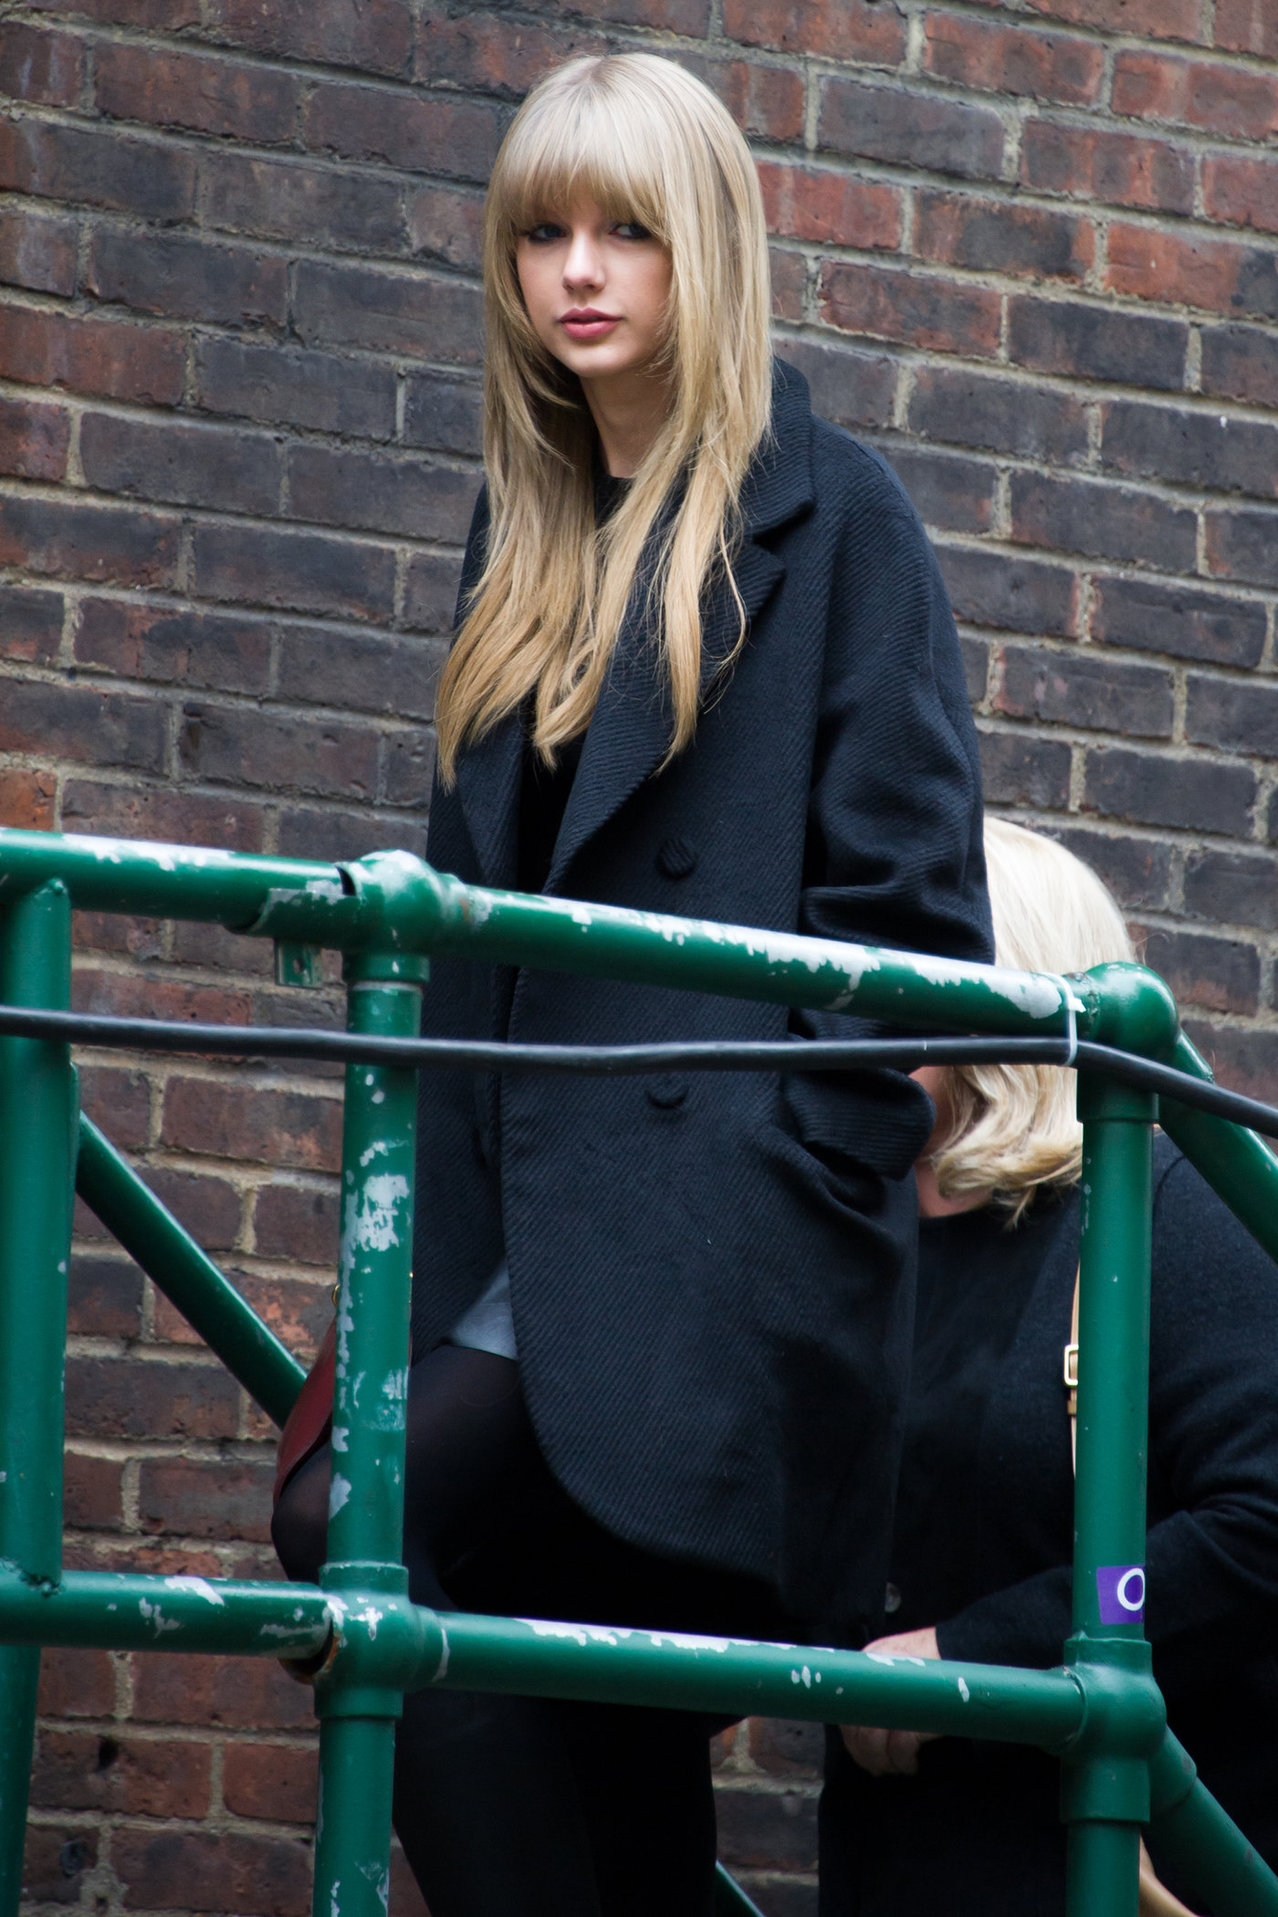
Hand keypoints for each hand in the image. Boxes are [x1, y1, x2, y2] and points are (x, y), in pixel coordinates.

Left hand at [839, 1625, 941, 1776]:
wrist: (966, 1651)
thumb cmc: (935, 1664)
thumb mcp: (901, 1663)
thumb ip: (884, 1684)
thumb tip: (866, 1725)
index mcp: (870, 1660)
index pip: (848, 1707)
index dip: (852, 1735)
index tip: (861, 1753)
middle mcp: (876, 1675)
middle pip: (857, 1727)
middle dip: (865, 1755)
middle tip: (878, 1768)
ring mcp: (895, 1696)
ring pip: (873, 1741)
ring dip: (883, 1762)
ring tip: (897, 1767)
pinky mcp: (915, 1715)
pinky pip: (899, 1749)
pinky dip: (903, 1762)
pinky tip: (911, 1764)